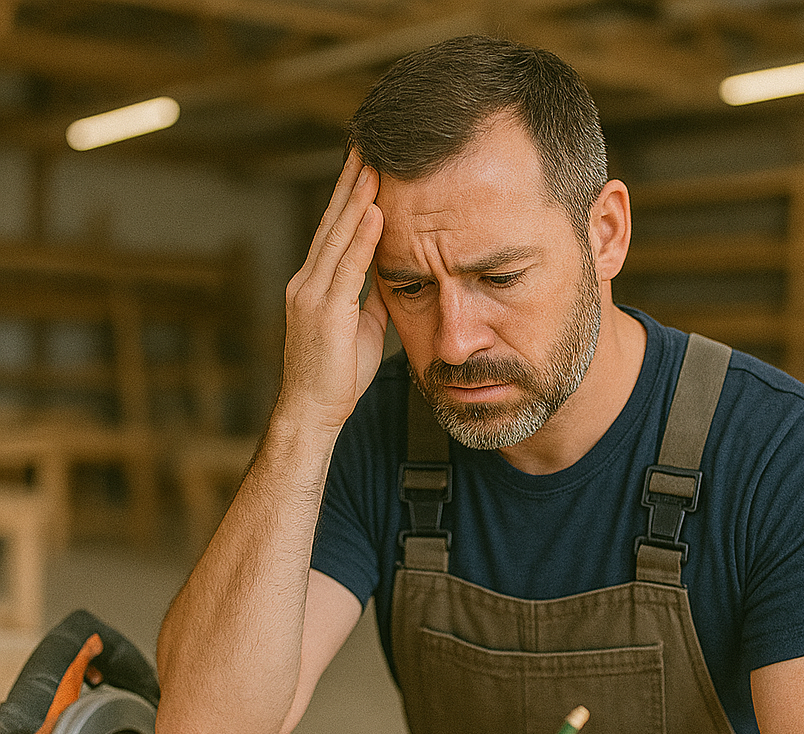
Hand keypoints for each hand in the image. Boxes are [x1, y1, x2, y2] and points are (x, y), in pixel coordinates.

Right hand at [279, 149, 387, 431]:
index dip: (349, 199)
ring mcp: (312, 295)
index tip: (364, 168)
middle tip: (365, 146)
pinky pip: (346, 267)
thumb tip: (389, 275)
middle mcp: (307, 282)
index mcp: (315, 285)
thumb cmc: (337, 376)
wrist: (312, 411)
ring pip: (337, 237)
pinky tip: (375, 212)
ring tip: (373, 166)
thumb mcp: (360, 328)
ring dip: (356, 200)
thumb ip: (369, 298)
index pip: (333, 233)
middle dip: (350, 185)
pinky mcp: (324, 311)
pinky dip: (361, 238)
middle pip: (331, 223)